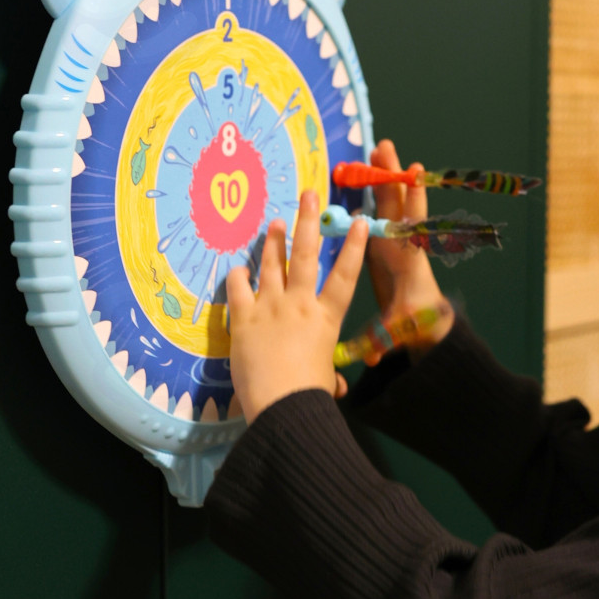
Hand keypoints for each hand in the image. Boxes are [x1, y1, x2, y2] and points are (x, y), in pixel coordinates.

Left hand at [226, 190, 368, 423]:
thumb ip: (328, 375)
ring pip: (273, 265)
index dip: (354, 248)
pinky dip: (239, 275)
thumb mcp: (325, 380)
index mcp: (326, 319)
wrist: (282, 403)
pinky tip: (239, 267)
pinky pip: (239, 289)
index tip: (360, 222)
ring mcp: (270, 308)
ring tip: (275, 221)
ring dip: (273, 241)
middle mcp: (300, 305)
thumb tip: (334, 387)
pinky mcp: (244, 319)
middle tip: (308, 195)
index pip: (346, 276)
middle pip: (306, 256)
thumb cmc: (310, 394)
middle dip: (307, 222)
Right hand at [365, 137, 453, 349]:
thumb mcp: (399, 333)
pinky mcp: (384, 243)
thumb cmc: (413, 325)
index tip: (416, 175)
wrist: (423, 325)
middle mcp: (404, 245)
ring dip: (382, 177)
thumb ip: (385, 342)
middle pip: (399, 205)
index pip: (412, 226)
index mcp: (408, 262)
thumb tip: (374, 360)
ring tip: (376, 149)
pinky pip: (378, 211)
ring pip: (389, 203)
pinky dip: (371, 192)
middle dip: (394, 177)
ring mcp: (394, 241)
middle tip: (387, 147)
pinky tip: (362, 173)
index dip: (414, 201)